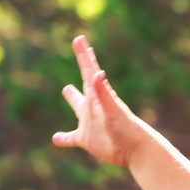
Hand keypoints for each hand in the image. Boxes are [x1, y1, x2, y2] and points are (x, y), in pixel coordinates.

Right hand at [52, 35, 143, 165]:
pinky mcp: (86, 139)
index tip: (79, 39)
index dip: (83, 54)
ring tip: (66, 89)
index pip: (88, 71)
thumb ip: (103, 93)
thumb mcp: (113, 110)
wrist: (135, 150)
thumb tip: (96, 74)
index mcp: (97, 97)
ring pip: (78, 107)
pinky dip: (63, 138)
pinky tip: (55, 138)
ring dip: (72, 98)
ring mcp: (89, 122)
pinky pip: (71, 138)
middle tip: (81, 52)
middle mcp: (92, 107)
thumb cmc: (125, 129)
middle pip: (84, 83)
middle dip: (83, 66)